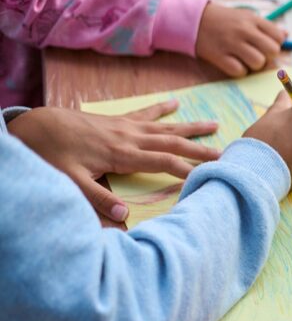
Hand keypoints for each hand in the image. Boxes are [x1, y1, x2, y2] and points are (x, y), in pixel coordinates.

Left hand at [8, 101, 219, 221]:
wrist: (36, 126)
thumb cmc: (51, 155)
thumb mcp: (70, 181)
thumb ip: (98, 199)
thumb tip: (124, 216)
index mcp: (122, 155)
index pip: (163, 163)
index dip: (187, 170)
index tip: (209, 176)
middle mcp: (130, 138)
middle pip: (172, 143)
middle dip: (200, 149)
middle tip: (225, 154)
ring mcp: (125, 127)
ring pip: (165, 127)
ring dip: (190, 128)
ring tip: (215, 126)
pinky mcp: (118, 121)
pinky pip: (145, 113)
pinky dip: (162, 108)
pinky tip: (175, 103)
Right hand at [195, 3, 285, 77]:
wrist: (194, 20)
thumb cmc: (225, 20)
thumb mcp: (246, 16)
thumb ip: (266, 27)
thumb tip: (286, 35)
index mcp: (253, 20)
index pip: (278, 37)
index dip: (275, 44)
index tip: (265, 45)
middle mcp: (244, 30)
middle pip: (272, 51)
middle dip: (268, 57)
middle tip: (257, 54)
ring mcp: (231, 43)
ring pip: (258, 63)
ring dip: (254, 66)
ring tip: (245, 60)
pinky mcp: (219, 56)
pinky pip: (239, 71)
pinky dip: (239, 71)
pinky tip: (233, 63)